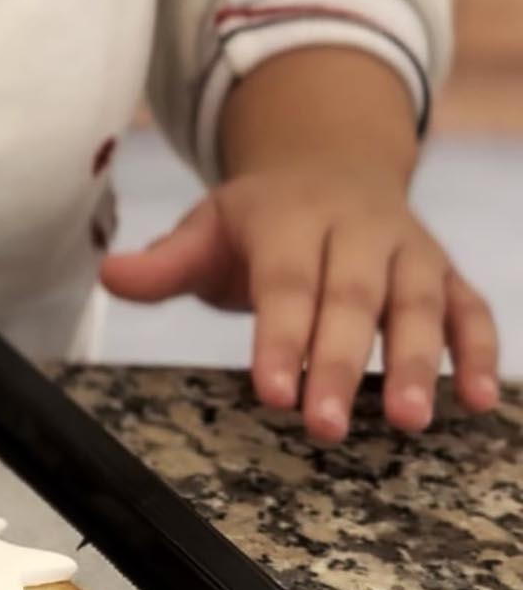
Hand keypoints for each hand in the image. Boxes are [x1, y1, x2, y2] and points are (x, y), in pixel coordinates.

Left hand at [100, 162, 500, 439]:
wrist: (331, 163)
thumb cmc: (258, 218)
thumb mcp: (204, 228)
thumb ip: (163, 264)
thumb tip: (110, 276)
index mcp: (291, 217)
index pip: (285, 282)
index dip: (279, 338)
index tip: (271, 393)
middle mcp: (358, 229)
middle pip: (352, 299)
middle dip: (340, 364)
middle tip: (326, 426)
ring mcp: (408, 250)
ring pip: (419, 303)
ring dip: (418, 363)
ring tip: (411, 421)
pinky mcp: (445, 271)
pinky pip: (471, 309)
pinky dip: (480, 352)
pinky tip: (479, 401)